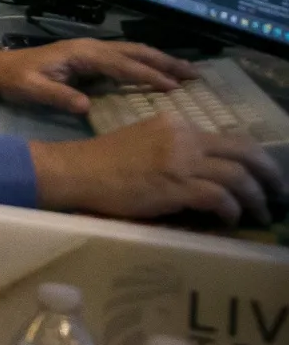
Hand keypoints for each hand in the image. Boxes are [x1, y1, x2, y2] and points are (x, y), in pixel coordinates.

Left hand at [0, 39, 193, 115]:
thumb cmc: (17, 79)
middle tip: (196, 75)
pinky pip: (126, 58)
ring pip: (134, 52)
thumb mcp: (33, 89)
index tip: (173, 87)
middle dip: (166, 62)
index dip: (147, 75)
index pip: (122, 64)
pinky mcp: (92, 58)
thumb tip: (86, 106)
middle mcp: (92, 47)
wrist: (0, 68)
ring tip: (188, 73)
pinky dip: (147, 63)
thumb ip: (58, 96)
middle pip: (136, 52)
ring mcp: (93, 51)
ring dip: (161, 60)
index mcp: (82, 54)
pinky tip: (161, 74)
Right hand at [30, 115, 282, 225]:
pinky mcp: (175, 186)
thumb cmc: (105, 160)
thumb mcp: (146, 140)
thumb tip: (206, 170)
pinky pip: (220, 198)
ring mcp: (180, 161)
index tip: (264, 176)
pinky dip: (232, 211)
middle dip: (269, 175)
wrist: (76, 170)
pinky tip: (231, 220)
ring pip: (238, 177)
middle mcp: (184, 137)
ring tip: (261, 214)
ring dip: (256, 199)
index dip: (255, 159)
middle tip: (278, 195)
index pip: (231, 138)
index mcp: (178, 124)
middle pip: (245, 152)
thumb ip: (175, 147)